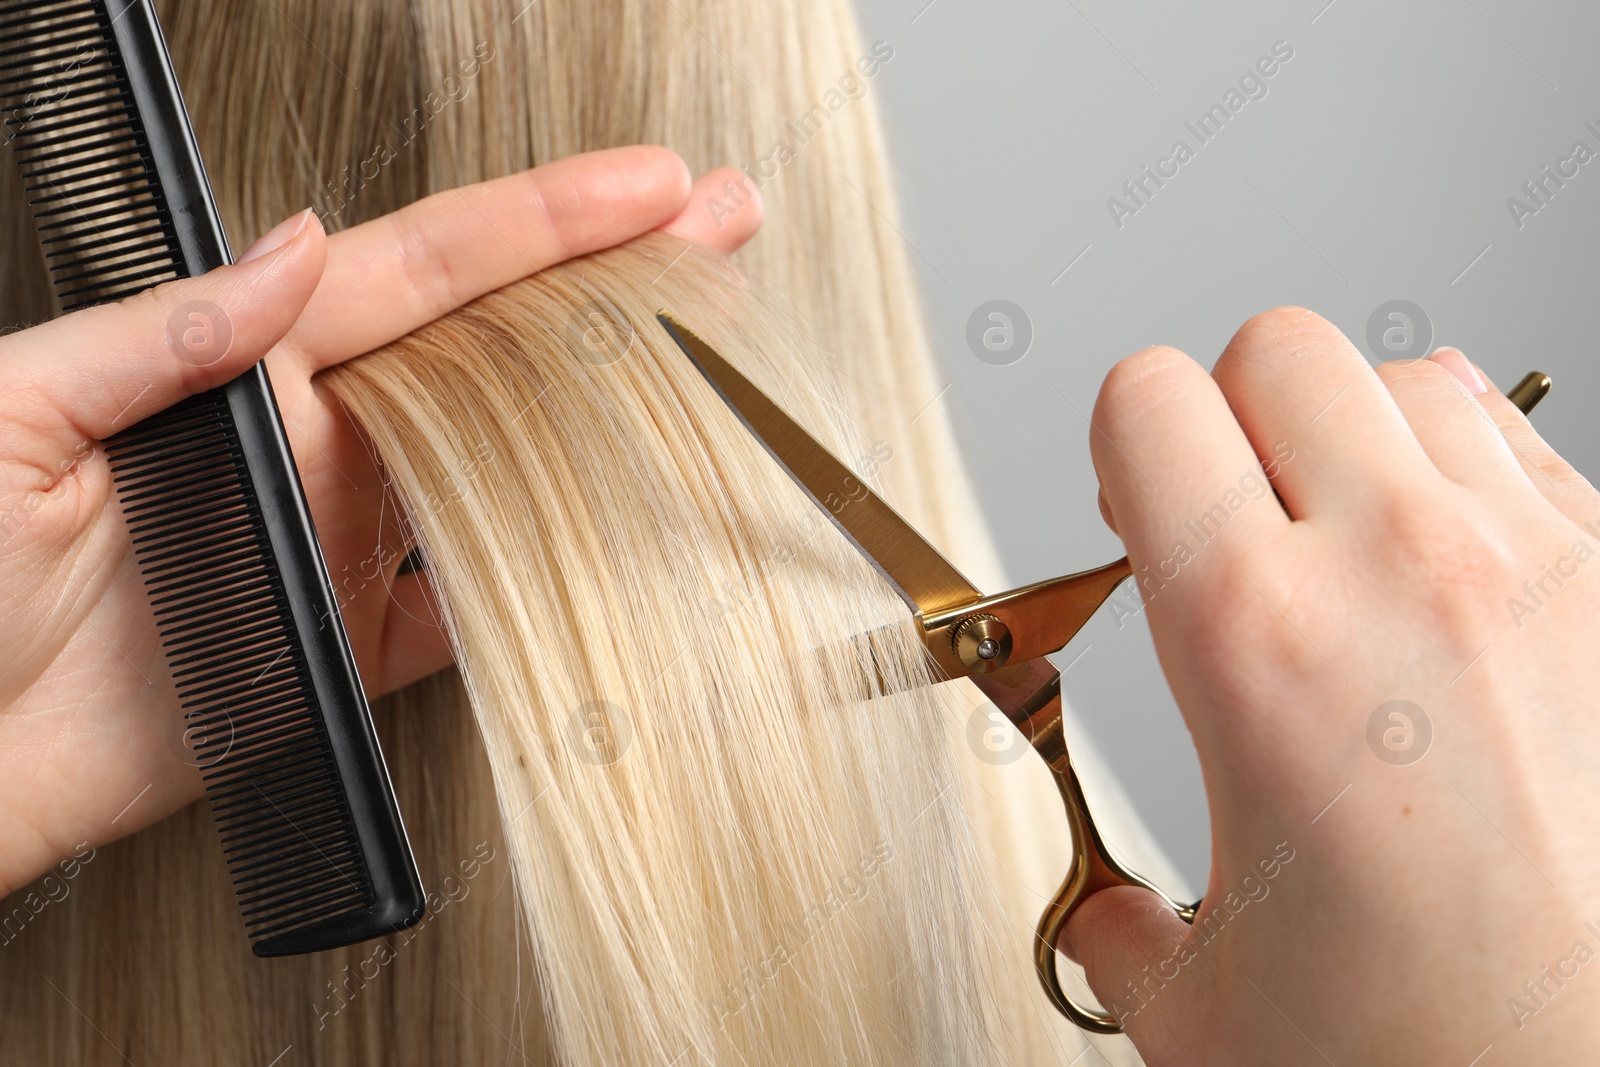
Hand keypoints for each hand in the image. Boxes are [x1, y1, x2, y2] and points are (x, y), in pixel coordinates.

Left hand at [0, 146, 761, 897]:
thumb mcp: (16, 412)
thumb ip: (165, 334)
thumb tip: (295, 251)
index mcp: (244, 371)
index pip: (421, 270)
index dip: (542, 222)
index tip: (641, 189)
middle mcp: (309, 448)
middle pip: (494, 349)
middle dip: (613, 285)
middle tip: (715, 234)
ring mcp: (337, 549)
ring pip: (504, 469)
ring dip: (606, 419)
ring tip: (699, 367)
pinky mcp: (341, 652)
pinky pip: (463, 613)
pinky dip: (536, 586)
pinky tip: (610, 543)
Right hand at [1077, 307, 1599, 1062]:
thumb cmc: (1444, 1059)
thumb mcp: (1205, 1007)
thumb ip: (1118, 930)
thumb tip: (1109, 920)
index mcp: (1259, 643)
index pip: (1148, 403)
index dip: (1124, 450)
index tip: (1135, 510)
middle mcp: (1407, 572)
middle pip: (1279, 351)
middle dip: (1234, 422)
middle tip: (1236, 522)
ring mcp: (1543, 569)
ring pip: (1413, 378)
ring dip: (1360, 441)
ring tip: (1354, 549)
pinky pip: (1532, 448)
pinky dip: (1473, 484)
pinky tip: (1457, 584)